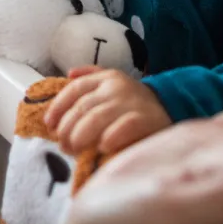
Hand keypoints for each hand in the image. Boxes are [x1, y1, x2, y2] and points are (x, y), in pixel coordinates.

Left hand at [46, 67, 172, 154]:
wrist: (173, 107)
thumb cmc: (134, 101)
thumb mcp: (114, 83)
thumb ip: (90, 78)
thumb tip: (69, 74)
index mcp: (106, 78)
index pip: (75, 89)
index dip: (58, 107)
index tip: (49, 125)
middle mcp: (116, 87)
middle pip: (82, 107)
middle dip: (67, 127)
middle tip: (62, 145)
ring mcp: (131, 103)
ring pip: (97, 117)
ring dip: (81, 135)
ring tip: (73, 149)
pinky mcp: (146, 119)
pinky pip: (124, 127)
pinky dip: (110, 137)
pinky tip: (101, 147)